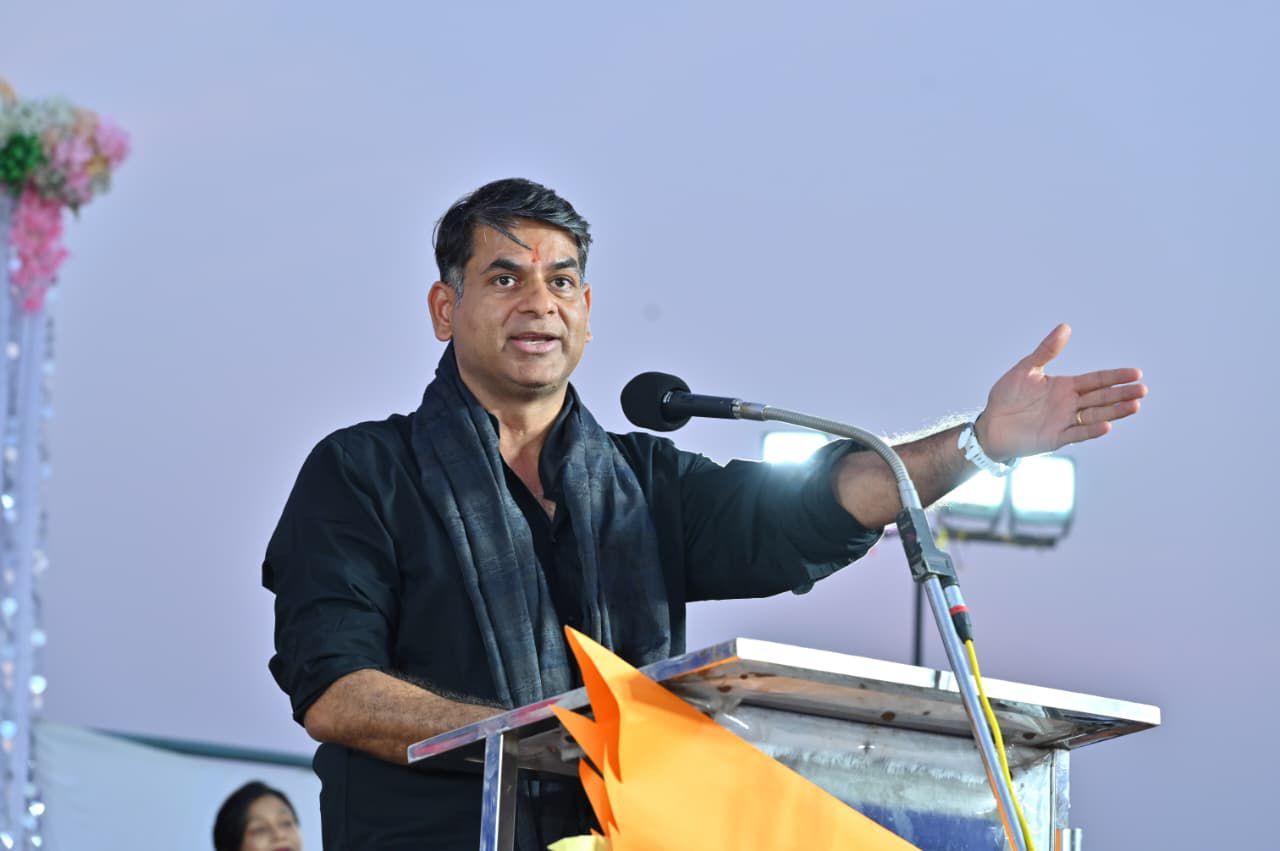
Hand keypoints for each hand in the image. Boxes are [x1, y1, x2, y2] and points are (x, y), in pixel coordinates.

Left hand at [975, 323, 1146, 460]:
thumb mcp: (1026, 369)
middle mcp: (1070, 404)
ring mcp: (1064, 421)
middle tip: (1142, 390)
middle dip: (1122, 393)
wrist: (991, 424)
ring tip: (1135, 406)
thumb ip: (1046, 351)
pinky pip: (1078, 433)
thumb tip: (1065, 327)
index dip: (1116, 377)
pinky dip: (1092, 430)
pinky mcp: (1056, 438)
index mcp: (1066, 386)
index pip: (1096, 380)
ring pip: (1096, 415)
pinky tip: (1107, 425)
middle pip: (1102, 397)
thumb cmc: (1006, 396)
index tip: (1136, 373)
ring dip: (1115, 411)